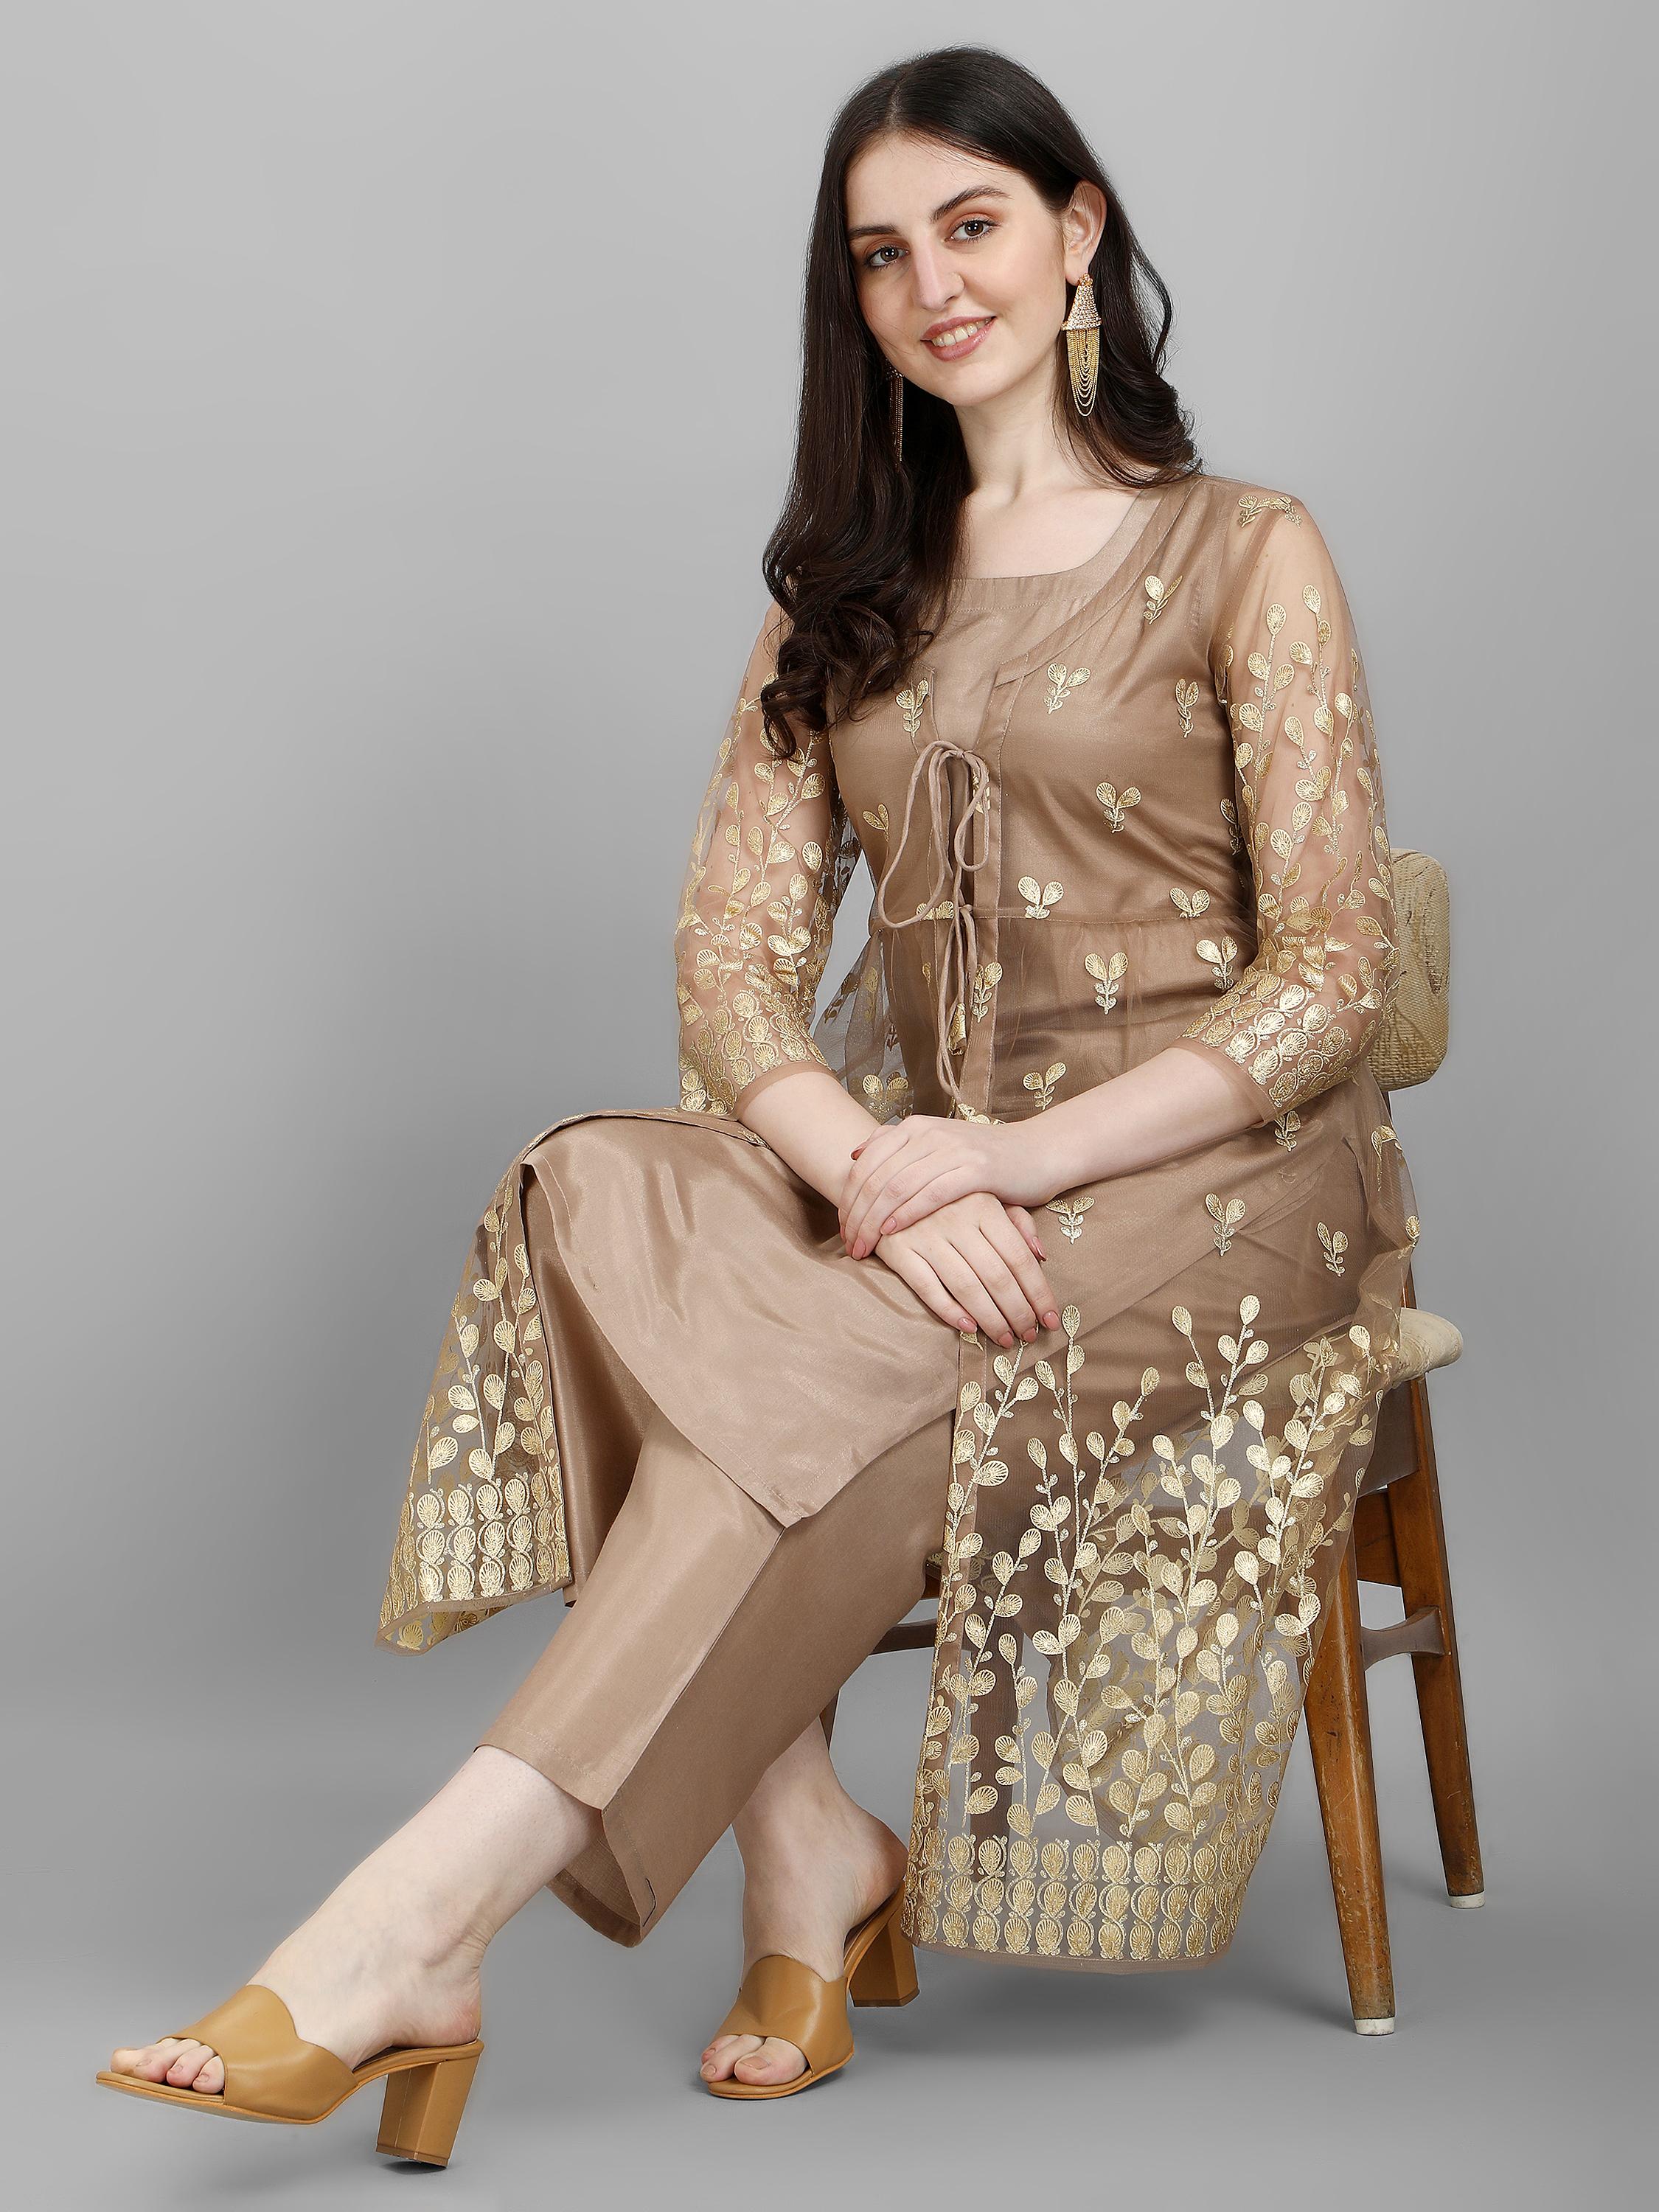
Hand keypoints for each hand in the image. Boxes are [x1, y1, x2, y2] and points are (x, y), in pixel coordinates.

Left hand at [839, 1114, 1058, 1259]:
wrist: (1037, 1152)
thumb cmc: (983, 1157)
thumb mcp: (937, 1145)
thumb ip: (897, 1146)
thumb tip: (856, 1153)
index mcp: (914, 1127)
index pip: (865, 1164)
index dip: (847, 1198)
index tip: (842, 1228)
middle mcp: (929, 1134)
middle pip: (876, 1178)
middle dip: (856, 1215)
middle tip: (849, 1245)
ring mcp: (952, 1150)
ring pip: (897, 1186)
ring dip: (875, 1221)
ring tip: (864, 1246)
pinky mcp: (976, 1170)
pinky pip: (931, 1193)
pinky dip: (907, 1213)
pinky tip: (893, 1232)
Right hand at [866, 1191, 1061, 1347]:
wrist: (885, 1182)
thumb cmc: (946, 1195)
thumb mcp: (985, 1196)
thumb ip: (1017, 1222)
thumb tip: (1042, 1255)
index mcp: (983, 1204)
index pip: (1019, 1256)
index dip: (1038, 1292)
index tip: (1050, 1318)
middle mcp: (956, 1218)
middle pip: (997, 1276)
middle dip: (1018, 1311)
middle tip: (1028, 1335)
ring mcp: (925, 1234)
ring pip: (966, 1286)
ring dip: (990, 1318)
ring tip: (1004, 1338)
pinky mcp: (897, 1249)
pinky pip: (927, 1287)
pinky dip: (948, 1310)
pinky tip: (968, 1327)